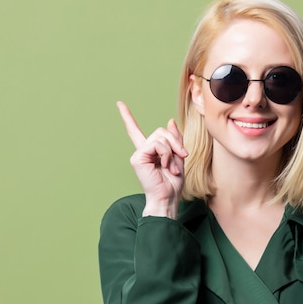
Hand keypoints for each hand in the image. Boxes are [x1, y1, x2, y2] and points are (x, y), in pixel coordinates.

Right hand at [117, 101, 188, 217]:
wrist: (167, 198)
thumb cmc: (173, 184)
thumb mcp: (178, 158)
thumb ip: (175, 140)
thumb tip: (170, 121)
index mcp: (149, 151)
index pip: (135, 131)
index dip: (127, 117)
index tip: (119, 104)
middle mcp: (142, 151)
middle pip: (161, 131)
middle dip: (175, 142)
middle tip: (183, 156)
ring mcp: (139, 154)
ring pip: (160, 137)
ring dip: (172, 150)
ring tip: (172, 167)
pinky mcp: (138, 157)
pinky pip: (157, 144)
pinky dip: (166, 154)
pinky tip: (165, 166)